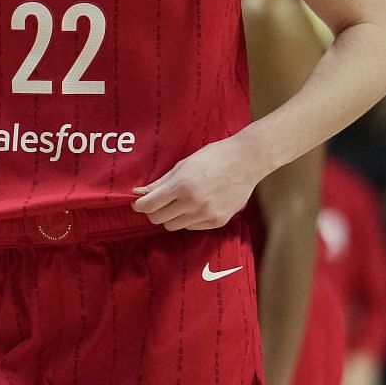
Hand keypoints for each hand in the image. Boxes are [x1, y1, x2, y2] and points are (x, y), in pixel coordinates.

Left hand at [132, 137, 262, 230]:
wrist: (247, 161)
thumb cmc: (214, 157)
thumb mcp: (183, 165)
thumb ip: (160, 182)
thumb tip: (138, 193)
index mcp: (182, 185)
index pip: (149, 206)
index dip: (140, 205)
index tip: (139, 202)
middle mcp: (193, 203)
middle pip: (158, 219)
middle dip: (154, 211)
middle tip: (158, 202)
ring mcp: (206, 214)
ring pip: (174, 226)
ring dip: (171, 216)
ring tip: (180, 202)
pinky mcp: (218, 221)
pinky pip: (192, 227)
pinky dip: (188, 219)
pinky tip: (196, 205)